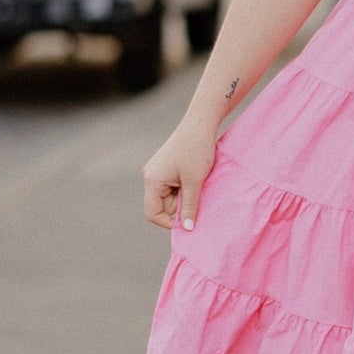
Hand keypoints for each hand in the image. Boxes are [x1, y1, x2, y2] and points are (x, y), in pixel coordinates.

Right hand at [142, 116, 217, 231]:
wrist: (201, 123)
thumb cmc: (196, 150)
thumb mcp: (194, 182)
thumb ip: (190, 206)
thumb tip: (188, 229)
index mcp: (152, 181)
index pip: (153, 213)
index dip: (169, 222)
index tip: (189, 223)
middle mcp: (151, 176)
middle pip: (162, 205)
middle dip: (180, 208)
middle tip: (199, 201)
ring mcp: (159, 171)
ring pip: (171, 196)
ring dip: (185, 197)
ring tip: (200, 186)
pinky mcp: (168, 167)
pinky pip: (174, 187)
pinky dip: (186, 188)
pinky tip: (197, 180)